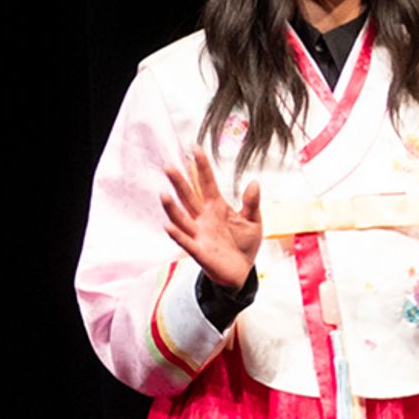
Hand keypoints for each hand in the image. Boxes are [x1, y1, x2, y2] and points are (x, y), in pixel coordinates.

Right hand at [160, 153, 264, 287]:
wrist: (242, 270)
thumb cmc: (244, 244)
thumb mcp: (253, 221)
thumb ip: (252, 202)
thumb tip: (254, 182)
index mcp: (216, 207)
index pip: (207, 183)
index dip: (201, 167)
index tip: (195, 148)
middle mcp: (203, 217)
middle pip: (189, 196)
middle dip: (180, 182)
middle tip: (169, 165)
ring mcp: (199, 233)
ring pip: (182, 217)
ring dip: (172, 207)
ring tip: (164, 193)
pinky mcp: (199, 250)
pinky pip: (185, 241)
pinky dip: (177, 234)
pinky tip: (167, 225)